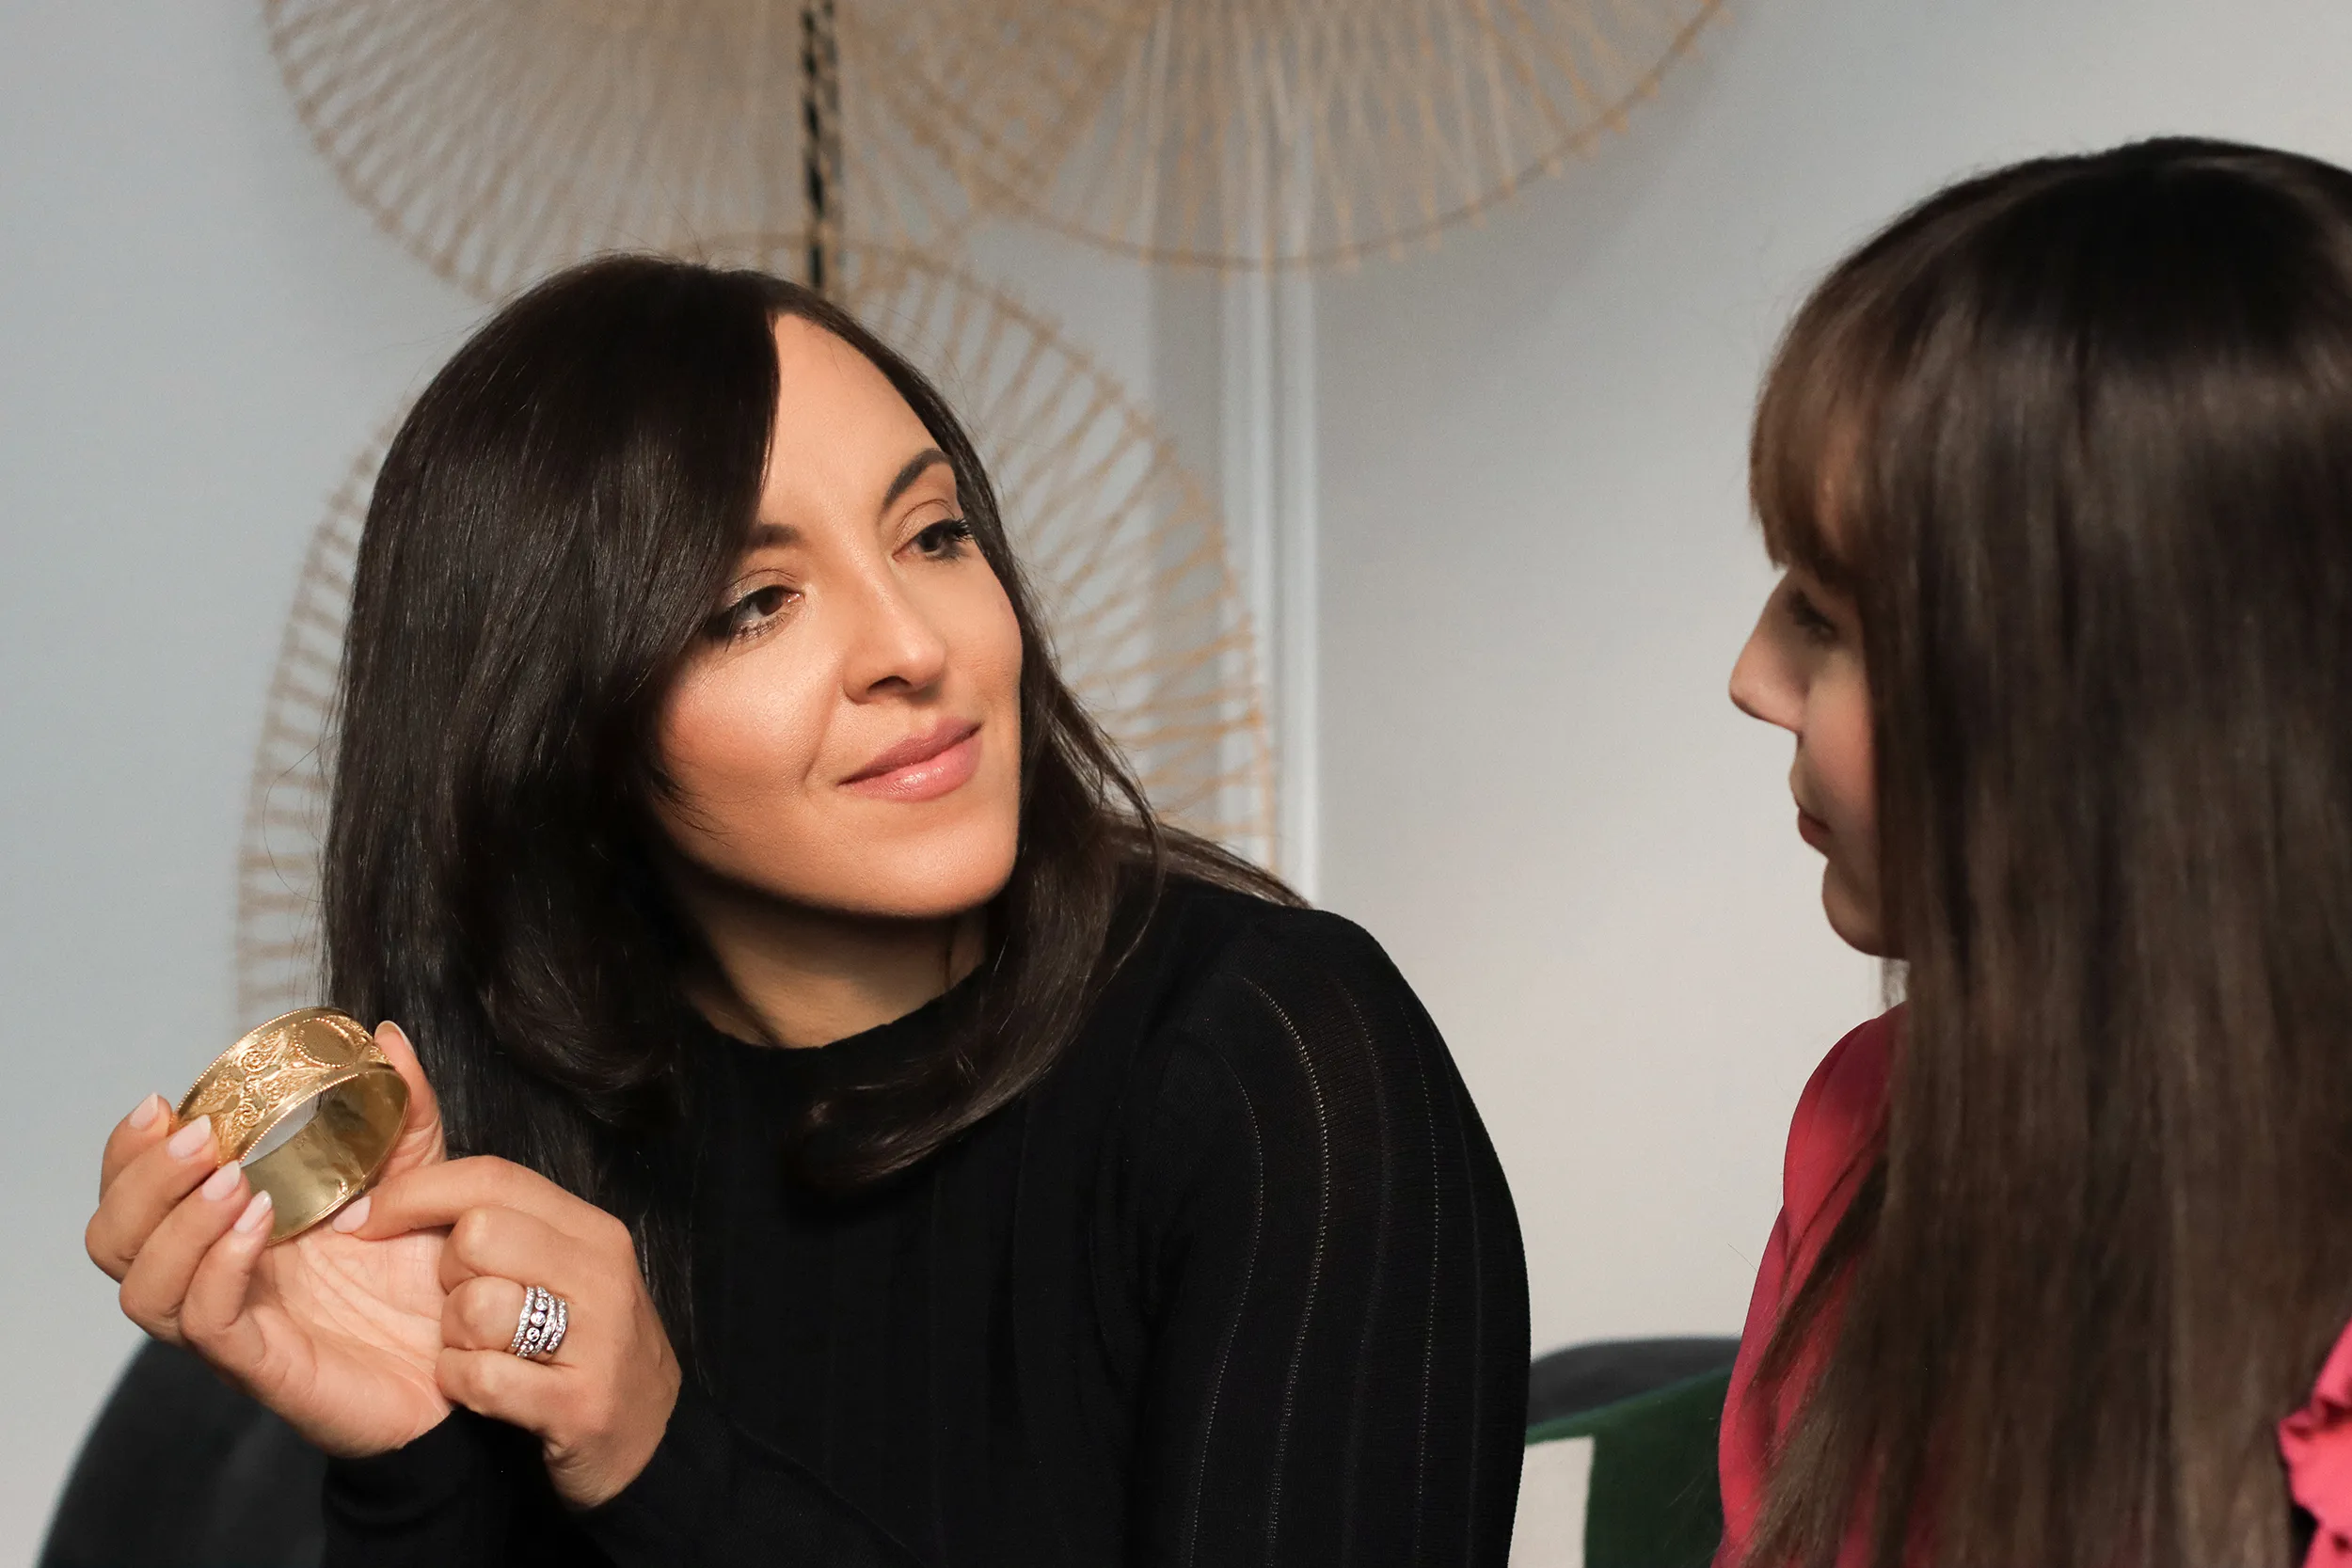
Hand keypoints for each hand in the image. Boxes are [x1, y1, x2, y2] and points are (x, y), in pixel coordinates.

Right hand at [86, 1022, 453, 1457]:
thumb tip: (388, 1035)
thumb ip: (405, 1107)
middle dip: (138, 1181)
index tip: (161, 1103)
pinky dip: (217, 1267)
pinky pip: (203, 1322)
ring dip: (174, 1223)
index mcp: (234, 1229)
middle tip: (197, 1140)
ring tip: (231, 1179)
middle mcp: (218, 1277)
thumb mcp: (422, 1173)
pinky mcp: (263, 1364)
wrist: (472, 1356)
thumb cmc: (430, 1273)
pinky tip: (259, 1226)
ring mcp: (235, 1322)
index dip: (130, 1151)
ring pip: (141, 1286)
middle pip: (114, 1240)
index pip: (138, 1194)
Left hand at [353, 1155, 681, 1508]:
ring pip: (479, 1304)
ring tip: (485, 1352)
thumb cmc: (576, 1348)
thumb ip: (502, 1218)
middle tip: (462, 1310)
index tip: (363, 1219)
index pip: (492, 1177)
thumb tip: (405, 1154)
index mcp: (588, 1229)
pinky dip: (464, 1387)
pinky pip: (481, 1377)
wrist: (645, 1443)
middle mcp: (601, 1270)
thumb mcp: (558, 1268)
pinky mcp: (582, 1403)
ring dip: (457, 1338)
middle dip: (446, 1274)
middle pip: (478, 1233)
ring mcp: (600, 1336)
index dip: (415, 1192)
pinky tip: (485, 1395)